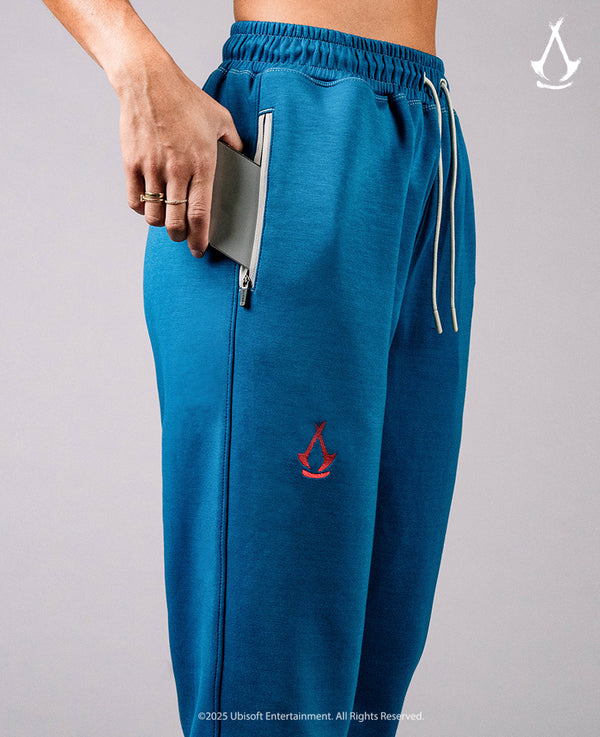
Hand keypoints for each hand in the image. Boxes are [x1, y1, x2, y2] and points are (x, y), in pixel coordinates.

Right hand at [117, 55, 242, 256]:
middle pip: (176, 222)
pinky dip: (142, 209)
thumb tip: (243, 158)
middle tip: (183, 236)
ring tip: (166, 218)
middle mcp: (177, 170)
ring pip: (154, 216)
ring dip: (161, 224)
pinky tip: (149, 203)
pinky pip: (135, 201)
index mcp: (202, 164)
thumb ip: (235, 142)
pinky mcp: (132, 164)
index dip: (200, 238)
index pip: (201, 214)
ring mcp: (152, 168)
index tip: (200, 249)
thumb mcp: (221, 118)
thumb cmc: (185, 98)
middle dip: (180, 237)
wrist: (148, 81)